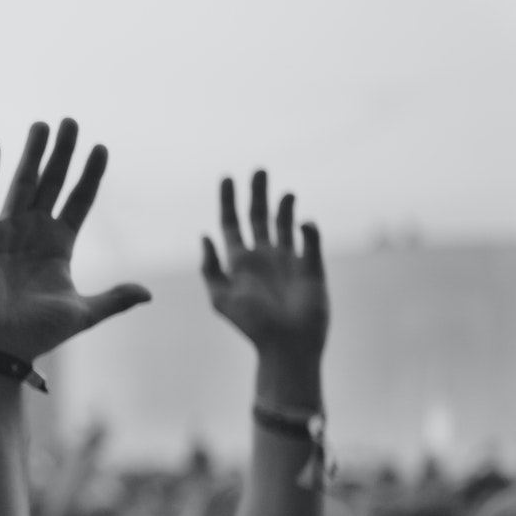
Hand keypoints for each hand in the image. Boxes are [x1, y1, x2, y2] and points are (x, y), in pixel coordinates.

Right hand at [0, 119, 149, 359]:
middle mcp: (32, 234)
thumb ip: (114, 298)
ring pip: (22, 184)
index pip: (78, 201)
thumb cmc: (37, 334)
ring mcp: (5, 233)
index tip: (102, 148)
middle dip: (62, 154)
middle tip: (71, 122)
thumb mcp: (83, 312)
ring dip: (32, 154)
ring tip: (42, 125)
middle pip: (51, 184)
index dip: (90, 176)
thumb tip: (149, 293)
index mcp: (58, 247)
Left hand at [201, 171, 327, 362]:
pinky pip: (311, 241)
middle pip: (259, 217)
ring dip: (285, 207)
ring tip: (286, 193)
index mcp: (239, 262)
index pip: (231, 224)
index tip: (227, 177)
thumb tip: (204, 236)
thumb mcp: (221, 298)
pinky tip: (303, 222)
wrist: (286, 345)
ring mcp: (288, 261)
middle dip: (258, 194)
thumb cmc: (252, 325)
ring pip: (286, 226)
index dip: (228, 201)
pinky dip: (308, 229)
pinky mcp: (312, 268)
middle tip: (259, 170)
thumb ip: (210, 268)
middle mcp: (263, 257)